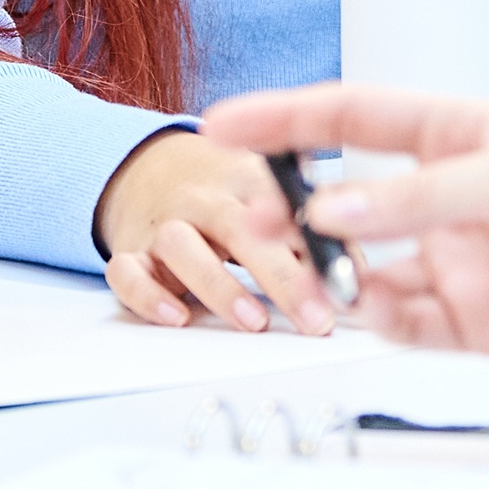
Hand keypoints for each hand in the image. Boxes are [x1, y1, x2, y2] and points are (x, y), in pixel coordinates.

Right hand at [96, 129, 338, 335]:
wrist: (148, 168)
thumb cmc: (224, 192)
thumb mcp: (270, 192)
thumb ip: (312, 232)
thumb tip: (361, 277)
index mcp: (247, 178)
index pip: (286, 203)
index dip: (318, 242)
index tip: (347, 283)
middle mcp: (204, 197)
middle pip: (240, 227)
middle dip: (281, 276)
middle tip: (314, 318)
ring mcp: (164, 222)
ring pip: (181, 245)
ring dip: (219, 285)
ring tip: (252, 320)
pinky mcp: (131, 249)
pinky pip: (127, 270)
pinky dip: (148, 295)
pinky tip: (178, 317)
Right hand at [200, 84, 488, 373]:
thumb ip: (418, 199)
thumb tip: (331, 208)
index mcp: (460, 134)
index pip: (354, 117)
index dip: (288, 119)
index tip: (223, 125)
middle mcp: (451, 197)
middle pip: (345, 200)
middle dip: (293, 212)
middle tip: (259, 227)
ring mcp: (460, 260)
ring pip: (364, 270)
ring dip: (327, 276)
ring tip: (302, 285)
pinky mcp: (478, 322)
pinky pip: (403, 324)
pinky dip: (372, 322)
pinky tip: (358, 318)